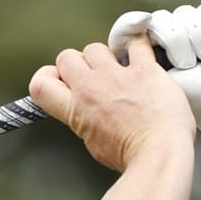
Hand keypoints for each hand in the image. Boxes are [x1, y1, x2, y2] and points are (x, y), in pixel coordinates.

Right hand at [29, 35, 194, 171]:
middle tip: (91, 76)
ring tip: (117, 69)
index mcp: (76, 109)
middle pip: (67, 57)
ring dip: (104, 56)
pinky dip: (137, 44)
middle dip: (77, 64)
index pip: (40, 84)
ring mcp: (118, 75)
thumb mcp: (95, 144)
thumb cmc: (132, 156)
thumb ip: (85, 122)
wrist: (160, 154)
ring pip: (95, 47)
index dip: (49, 78)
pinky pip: (136, 42)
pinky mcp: (144, 69)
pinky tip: (140, 53)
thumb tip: (86, 116)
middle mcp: (92, 87)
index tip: (60, 80)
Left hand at [107, 3, 200, 142]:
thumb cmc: (192, 109)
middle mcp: (171, 40)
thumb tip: (102, 64)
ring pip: (185, 16)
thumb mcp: (151, 94)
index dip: (132, 26)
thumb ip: (124, 78)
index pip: (133, 28)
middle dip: (172, 38)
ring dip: (198, 38)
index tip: (138, 32)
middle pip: (162, 19)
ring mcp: (195, 32)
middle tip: (184, 63)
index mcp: (149, 56)